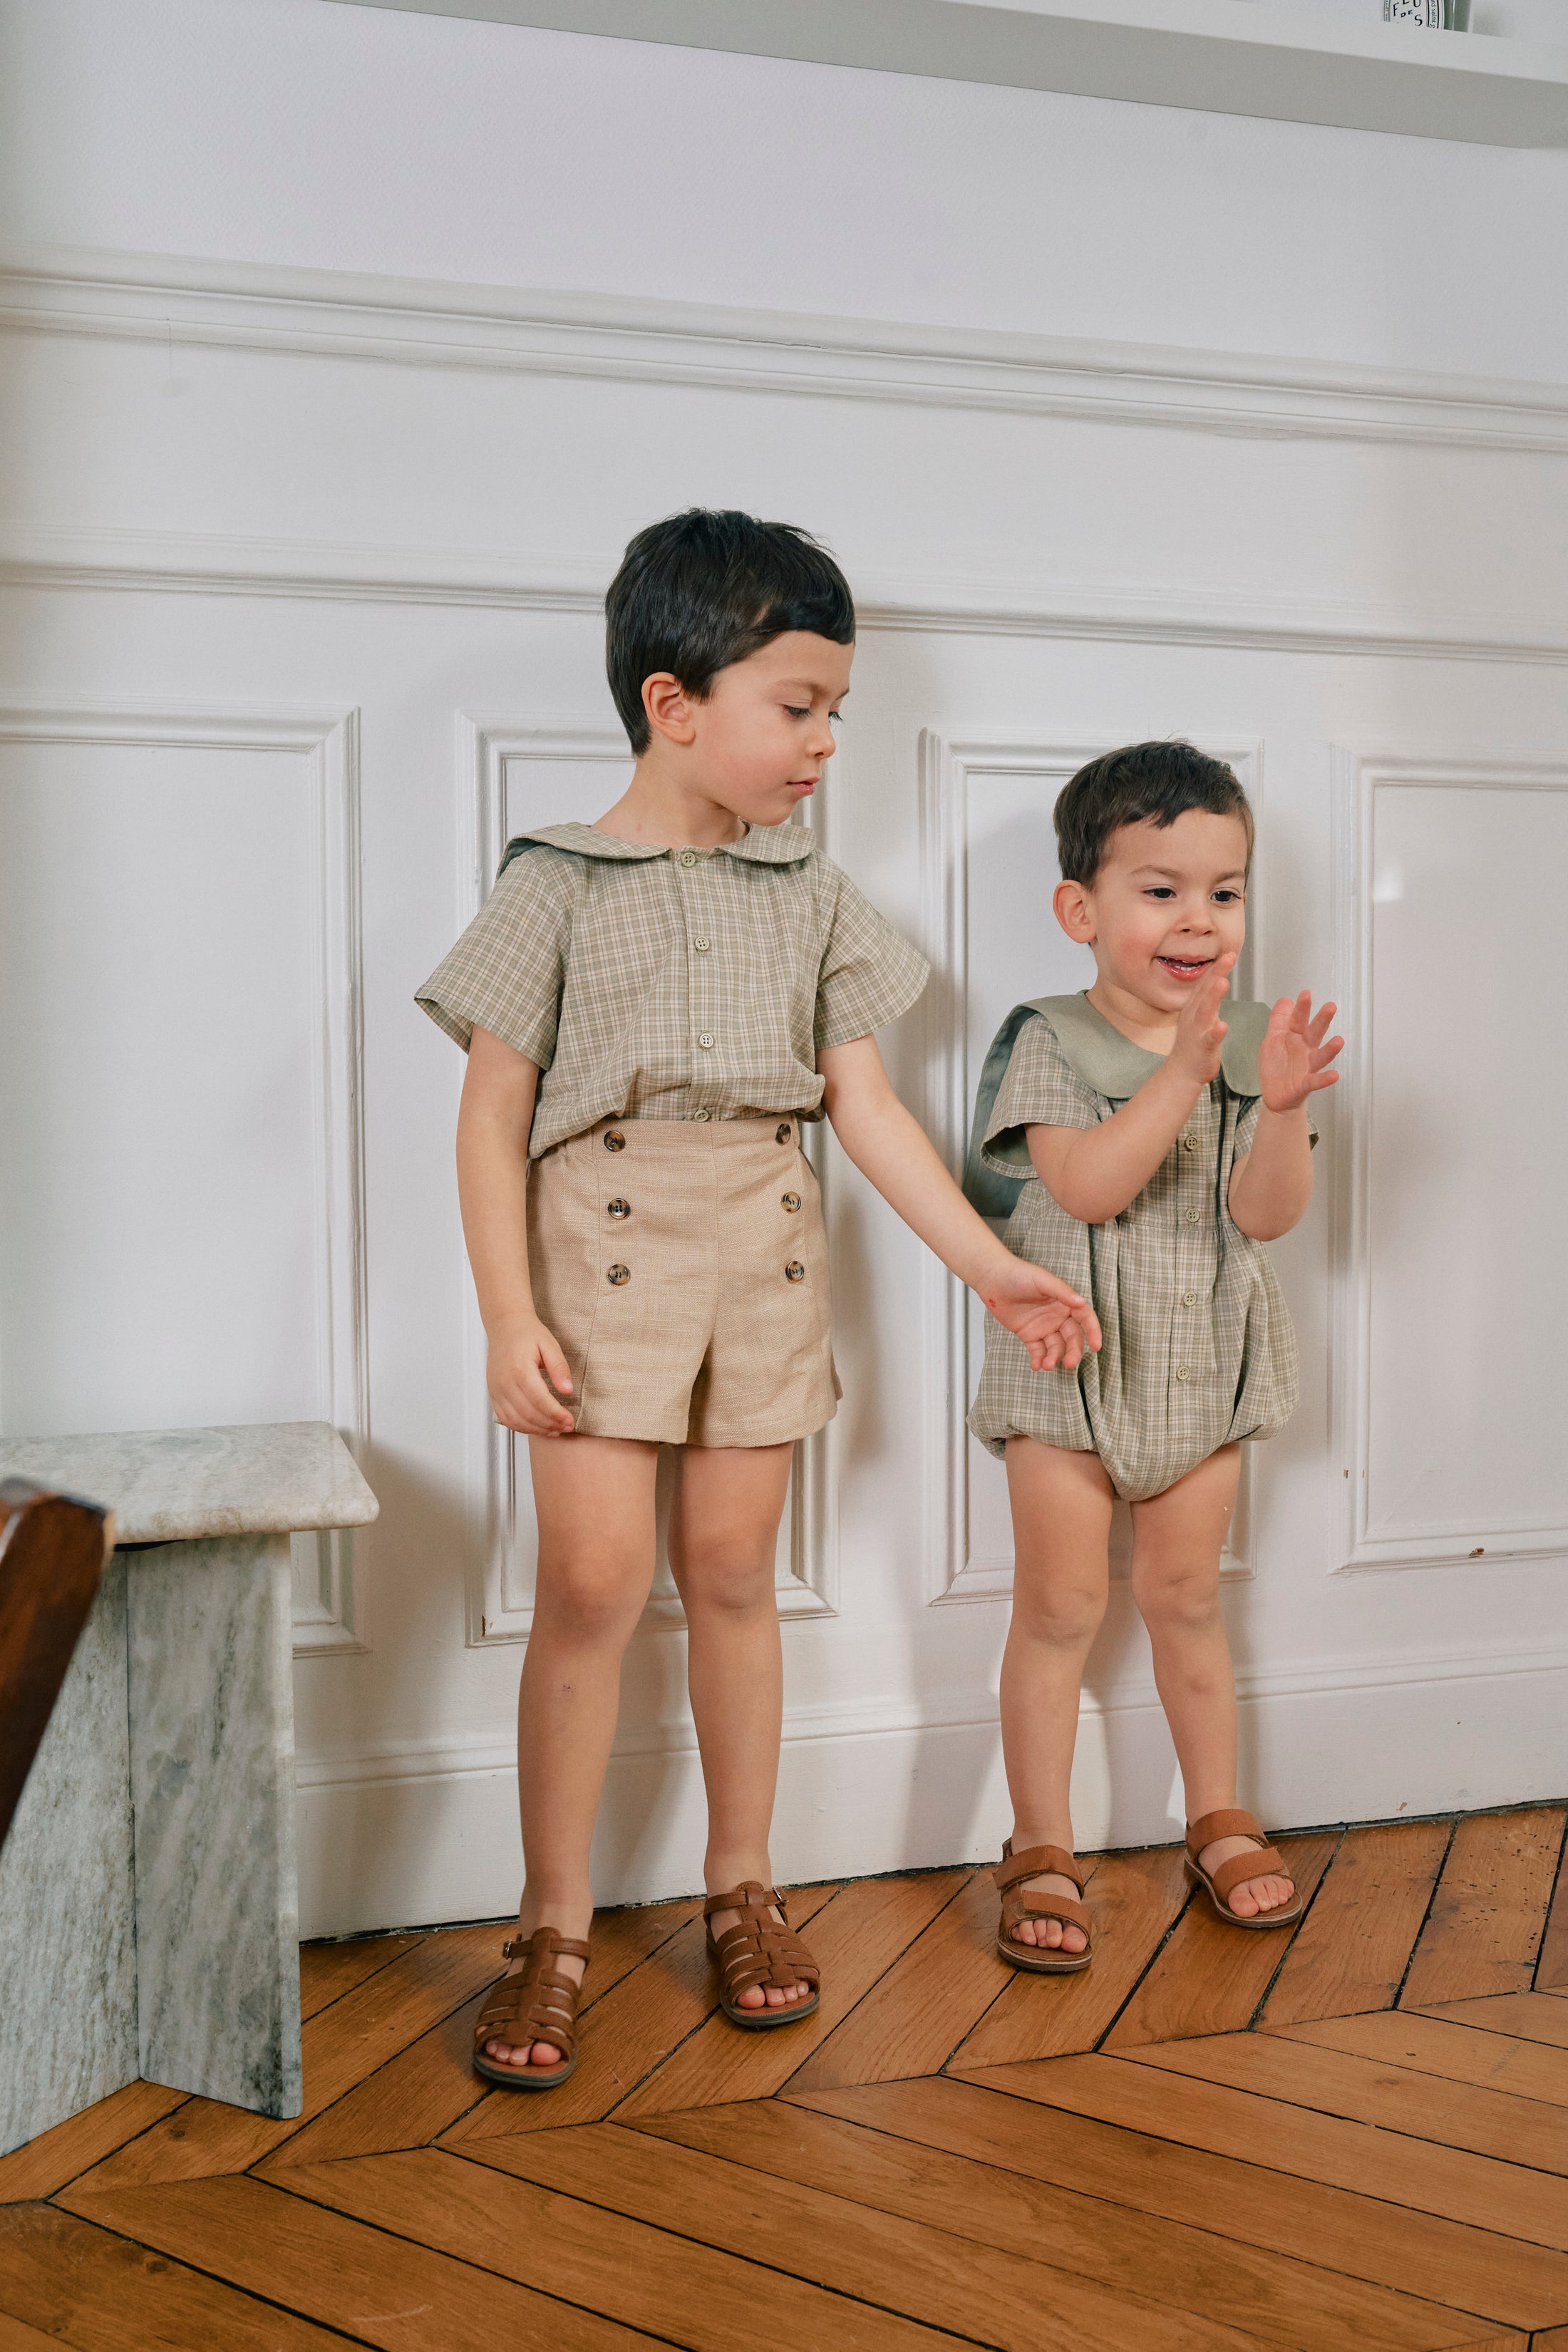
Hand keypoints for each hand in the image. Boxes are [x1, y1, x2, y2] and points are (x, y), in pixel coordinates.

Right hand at [487, 1312, 575, 1435]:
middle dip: (550, 1424)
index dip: (556, 1414)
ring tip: (555, 1430)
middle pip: (528, 1413)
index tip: (570, 1420)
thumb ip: (559, 1368)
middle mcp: (505, 1381)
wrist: (505, 1326)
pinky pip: (505, 1418)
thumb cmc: (527, 1333)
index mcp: (520, 1368)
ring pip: (516, 1420)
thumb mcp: (549, 1345)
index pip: (539, 1400)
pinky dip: (521, 1427)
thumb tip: (568, 1390)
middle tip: (567, 1427)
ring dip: (537, 1429)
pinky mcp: (493, 1394)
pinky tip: (536, 1427)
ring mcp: (496, 1389)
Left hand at [979, 1257, 1102, 1371]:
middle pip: (1072, 1338)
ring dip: (1054, 1358)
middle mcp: (1057, 1316)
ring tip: (1047, 1365)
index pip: (1085, 1318)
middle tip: (1070, 1364)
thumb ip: (1062, 1292)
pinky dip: (1038, 1360)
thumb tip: (1081, 1302)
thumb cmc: (1019, 1274)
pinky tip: (1036, 1365)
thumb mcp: (1042, 1280)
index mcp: (1065, 1302)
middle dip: (1073, 1351)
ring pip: (1055, 1347)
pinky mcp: (1028, 1335)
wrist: (992, 1278)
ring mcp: (1043, 1327)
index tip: (1096, 1346)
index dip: (1093, 1331)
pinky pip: (1037, 1351)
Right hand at [1168, 951, 1237, 1086]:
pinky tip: (1222, 1026)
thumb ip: (1208, 996)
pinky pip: (1209, 1039)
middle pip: (1206, 990)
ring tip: (1223, 983)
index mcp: (1196, 1006)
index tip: (1229, 951)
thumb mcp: (1200, 1014)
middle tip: (1229, 956)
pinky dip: (1215, 1032)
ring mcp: (1197, 1030)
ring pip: (1205, 1011)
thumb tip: (1218, 977)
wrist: (1183, 1070)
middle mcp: (1194, 1014)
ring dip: (1213, 996)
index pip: (1207, 982)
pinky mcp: (1202, 1047)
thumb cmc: (1195, 1043)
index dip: (1217, 966)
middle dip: (1217, 972)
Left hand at [1258, 991, 1343, 1112]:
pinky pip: (1316, 1081)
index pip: (1299, 1020)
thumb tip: (1286, 999)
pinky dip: (1325, 1079)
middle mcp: (1305, 1049)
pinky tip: (1334, 1075)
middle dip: (1322, 1020)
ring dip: (1330, 1049)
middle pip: (1315, 1033)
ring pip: (1321, 1056)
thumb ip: (1278, 1021)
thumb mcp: (1272, 1040)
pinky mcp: (1305, 1083)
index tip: (1305, 994)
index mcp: (1295, 1037)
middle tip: (1330, 1006)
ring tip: (1339, 1040)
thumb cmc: (1277, 1064)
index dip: (1302, 1008)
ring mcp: (1308, 1066)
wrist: (1275, 1093)